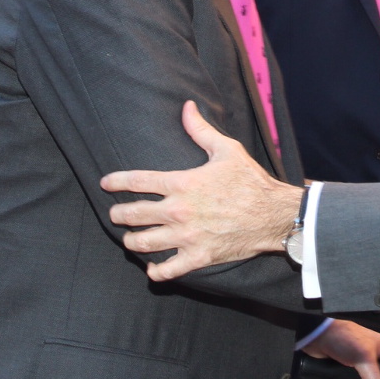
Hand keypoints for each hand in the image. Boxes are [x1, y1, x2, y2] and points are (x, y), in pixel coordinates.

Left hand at [101, 101, 300, 280]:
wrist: (274, 214)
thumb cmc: (251, 181)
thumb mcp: (227, 150)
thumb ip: (201, 130)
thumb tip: (187, 107)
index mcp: (182, 183)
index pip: (137, 181)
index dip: (116, 182)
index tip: (105, 184)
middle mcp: (179, 211)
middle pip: (133, 214)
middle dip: (118, 215)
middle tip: (115, 215)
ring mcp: (187, 236)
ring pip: (143, 243)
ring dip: (131, 241)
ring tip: (129, 238)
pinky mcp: (199, 256)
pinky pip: (168, 270)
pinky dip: (155, 271)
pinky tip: (152, 267)